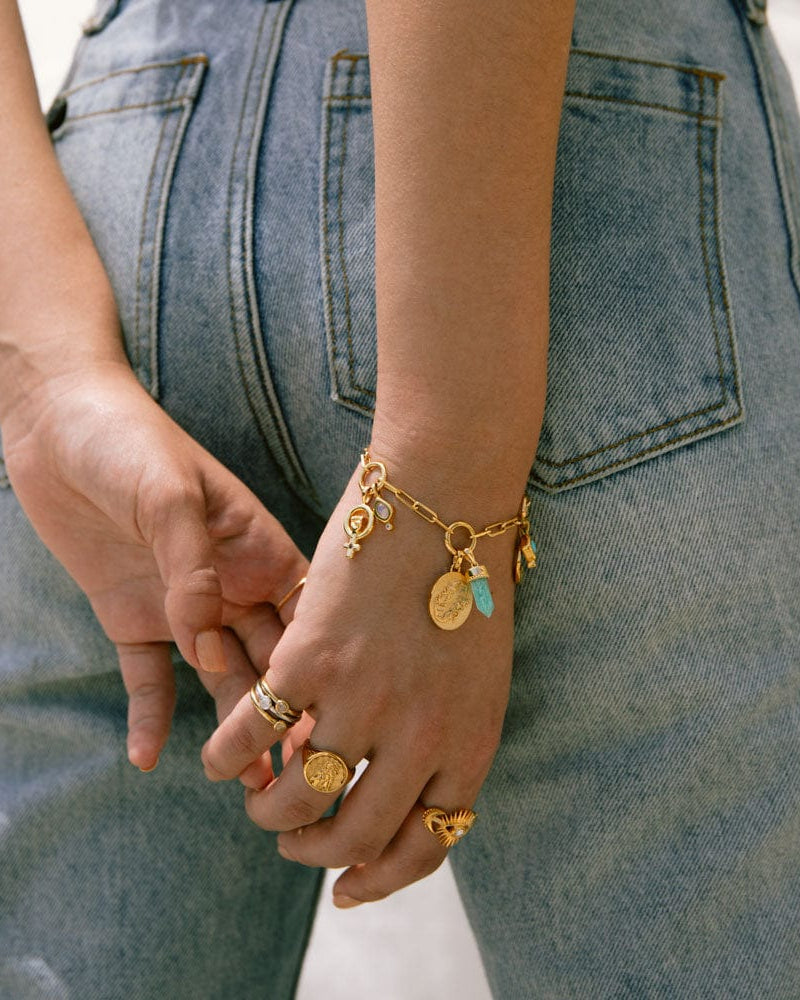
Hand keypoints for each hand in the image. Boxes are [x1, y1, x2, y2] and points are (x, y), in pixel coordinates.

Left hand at [2, 361, 308, 769]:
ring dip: (232, 729)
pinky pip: (148, 676)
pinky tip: (148, 758)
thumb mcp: (172, 492)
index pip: (305, 619)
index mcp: (260, 550)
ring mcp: (184, 606)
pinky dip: (150, 715)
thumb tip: (205, 642)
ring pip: (219, 679)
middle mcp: (233, 586)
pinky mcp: (134, 617)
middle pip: (269, 661)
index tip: (332, 722)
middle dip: (284, 715)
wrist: (57, 422)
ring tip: (244, 784)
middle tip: (296, 776)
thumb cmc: (130, 439)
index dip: (321, 669)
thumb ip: (194, 568)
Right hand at [202, 452, 516, 904]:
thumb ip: (448, 737)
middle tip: (292, 844)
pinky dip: (224, 756)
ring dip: (267, 813)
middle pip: (353, 835)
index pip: (426, 845)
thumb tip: (406, 789)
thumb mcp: (481, 675)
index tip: (349, 889)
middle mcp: (419, 737)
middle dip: (315, 854)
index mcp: (468, 743)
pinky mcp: (311, 660)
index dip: (381, 879)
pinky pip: (251, 733)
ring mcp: (363, 700)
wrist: (447, 497)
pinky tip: (218, 757)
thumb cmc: (468, 577)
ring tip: (258, 802)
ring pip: (297, 796)